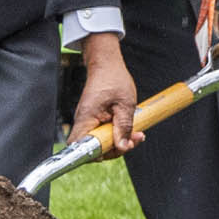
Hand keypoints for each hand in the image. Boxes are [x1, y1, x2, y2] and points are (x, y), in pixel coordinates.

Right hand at [72, 33, 140, 154]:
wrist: (106, 65)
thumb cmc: (113, 79)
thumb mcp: (125, 104)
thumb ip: (123, 127)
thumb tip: (122, 147)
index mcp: (86, 118)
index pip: (81, 147)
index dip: (98, 154)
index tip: (117, 148)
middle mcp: (83, 122)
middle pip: (93, 149)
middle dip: (115, 149)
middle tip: (134, 140)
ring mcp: (88, 122)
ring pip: (100, 143)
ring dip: (118, 142)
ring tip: (137, 134)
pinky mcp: (94, 121)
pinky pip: (103, 135)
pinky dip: (116, 135)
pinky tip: (130, 131)